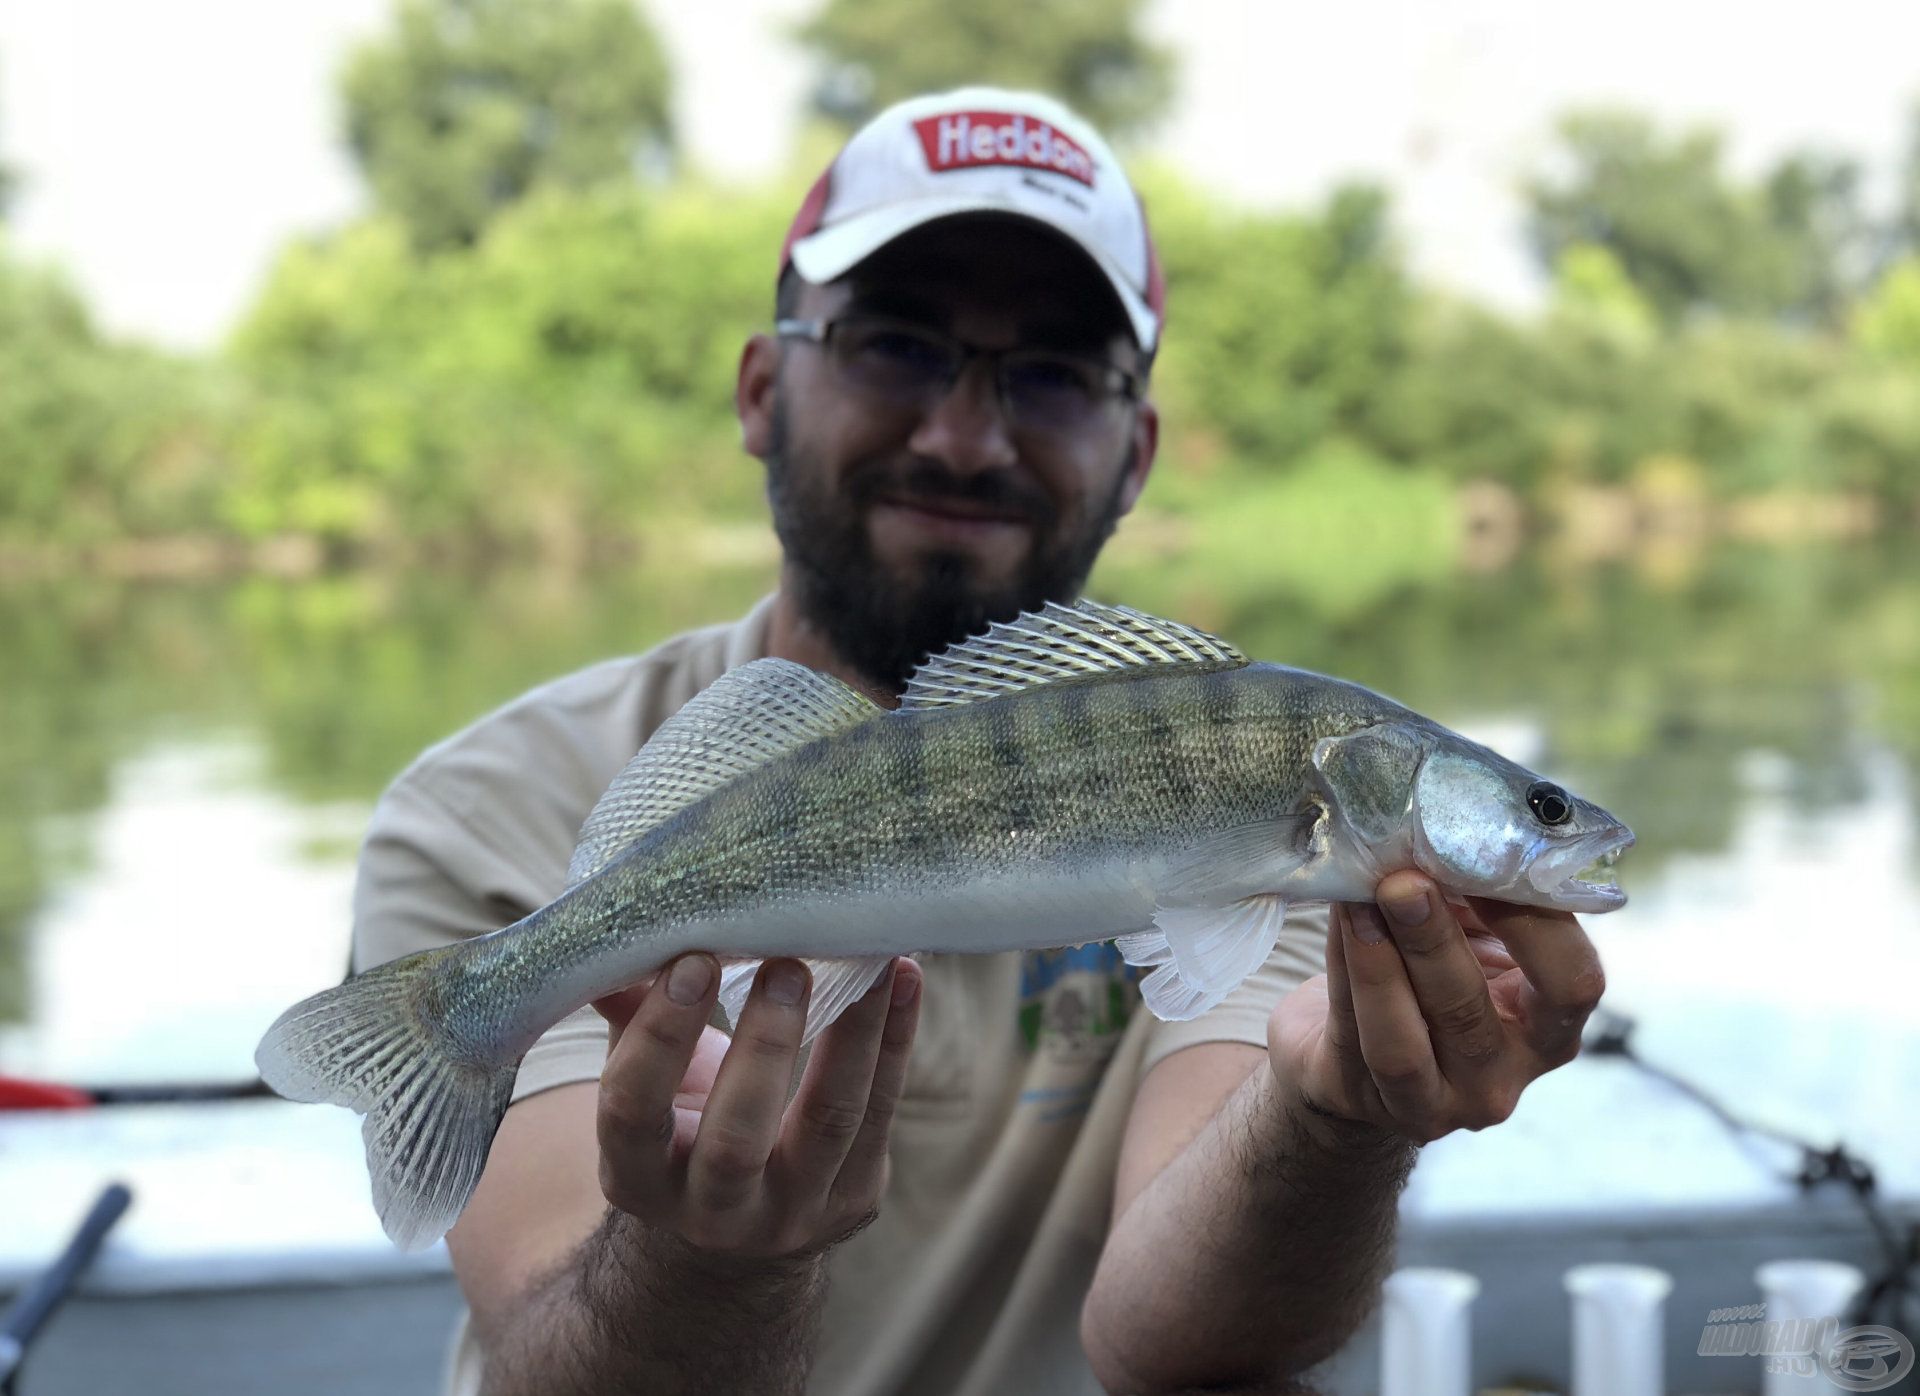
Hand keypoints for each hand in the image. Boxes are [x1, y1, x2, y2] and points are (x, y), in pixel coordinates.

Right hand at [590, 954, 920, 1258]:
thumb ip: (629, 1015)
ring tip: (872, 960)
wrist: (737, 1235)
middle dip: (763, 1047)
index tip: (695, 960)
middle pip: (735, 1140)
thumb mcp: (644, 1088)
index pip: (634, 1112)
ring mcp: (790, 1214)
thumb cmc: (684, 1126)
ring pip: (829, 1123)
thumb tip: (617, 932)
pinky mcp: (854, 1198)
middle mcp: (711, 1213)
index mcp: (636, 1180)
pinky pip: (880, 1112)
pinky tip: (905, 979)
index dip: (660, 1037)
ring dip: (854, 1033)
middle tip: (788, 965)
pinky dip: (895, 1040)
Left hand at [1268, 870, 1605, 1144]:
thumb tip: (1446, 824)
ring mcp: (1433, 1102)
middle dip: (1434, 938)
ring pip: (1402, 1042)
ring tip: (1359, 898)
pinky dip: (1343, 971)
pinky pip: (1351, 1036)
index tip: (1487, 860)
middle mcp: (1499, 1077)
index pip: (1572, 984)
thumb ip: (1470, 894)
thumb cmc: (1423, 978)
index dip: (1534, 924)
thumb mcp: (1467, 938)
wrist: (1347, 1053)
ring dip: (1379, 960)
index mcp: (1547, 1029)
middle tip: (1404, 879)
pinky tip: (1337, 921)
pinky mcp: (1364, 1102)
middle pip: (1471, 1011)